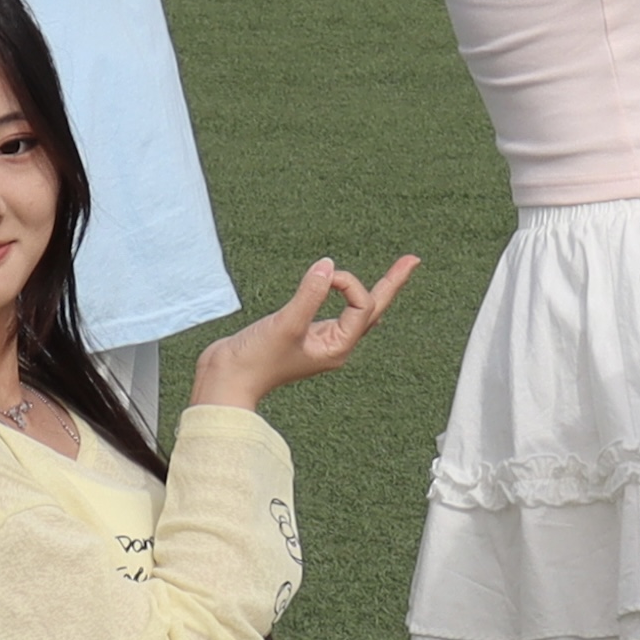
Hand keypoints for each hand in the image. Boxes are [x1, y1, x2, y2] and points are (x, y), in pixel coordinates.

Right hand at [191, 254, 418, 411]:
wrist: (227, 379)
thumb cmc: (254, 361)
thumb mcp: (285, 324)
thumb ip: (308, 294)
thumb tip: (327, 267)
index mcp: (338, 347)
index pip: (362, 306)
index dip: (348, 283)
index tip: (323, 275)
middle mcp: (335, 345)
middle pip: (373, 309)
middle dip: (392, 283)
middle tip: (413, 260)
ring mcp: (321, 340)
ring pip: (358, 311)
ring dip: (374, 290)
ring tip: (397, 271)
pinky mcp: (304, 334)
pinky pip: (337, 313)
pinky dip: (347, 297)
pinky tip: (351, 294)